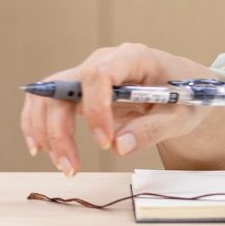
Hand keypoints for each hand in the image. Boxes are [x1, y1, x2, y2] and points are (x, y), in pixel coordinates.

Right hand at [19, 43, 221, 175]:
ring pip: (48, 95)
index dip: (95, 107)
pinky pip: (48, 102)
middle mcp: (101, 61)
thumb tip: (120, 147)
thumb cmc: (186, 96)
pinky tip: (40, 147)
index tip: (105, 141)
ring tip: (62, 165)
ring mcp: (86, 74)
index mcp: (132, 58)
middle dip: (60, 130)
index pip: (99, 74)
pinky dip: (38, 123)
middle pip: (64, 88)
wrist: (182, 88)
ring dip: (46, 130)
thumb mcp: (181, 115)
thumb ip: (151, 129)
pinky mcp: (78, 90)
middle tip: (70, 167)